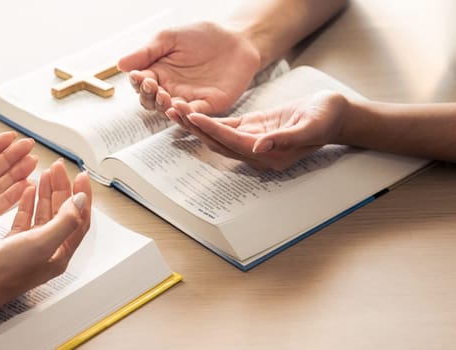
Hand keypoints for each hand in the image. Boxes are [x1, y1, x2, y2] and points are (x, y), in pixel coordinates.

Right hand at [0, 160, 92, 309]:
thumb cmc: (3, 273)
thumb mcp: (41, 244)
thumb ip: (65, 222)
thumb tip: (80, 202)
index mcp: (59, 254)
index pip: (79, 220)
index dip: (82, 197)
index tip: (80, 176)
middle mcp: (46, 251)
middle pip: (61, 214)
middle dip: (62, 189)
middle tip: (59, 168)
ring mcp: (28, 247)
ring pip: (43, 214)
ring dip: (46, 193)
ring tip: (47, 173)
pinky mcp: (11, 244)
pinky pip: (24, 219)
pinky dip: (28, 203)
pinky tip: (27, 191)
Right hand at [117, 21, 260, 117]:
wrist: (236, 39)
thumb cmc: (201, 36)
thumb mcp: (170, 38)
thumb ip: (147, 52)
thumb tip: (120, 65)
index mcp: (158, 73)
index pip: (141, 85)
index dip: (137, 83)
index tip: (138, 76)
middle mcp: (170, 89)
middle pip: (151, 102)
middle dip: (148, 97)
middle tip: (152, 86)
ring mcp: (188, 99)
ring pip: (169, 111)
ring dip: (164, 107)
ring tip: (164, 97)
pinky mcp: (208, 105)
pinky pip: (193, 114)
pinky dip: (186, 113)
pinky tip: (180, 106)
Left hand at [176, 90, 348, 169]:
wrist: (336, 114)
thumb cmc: (327, 118)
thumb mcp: (310, 126)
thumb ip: (285, 138)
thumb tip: (259, 147)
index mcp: (269, 155)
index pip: (233, 142)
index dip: (212, 130)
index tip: (193, 117)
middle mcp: (256, 152)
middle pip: (218, 142)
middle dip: (194, 128)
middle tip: (172, 110)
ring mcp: (252, 141)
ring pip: (217, 135)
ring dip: (196, 124)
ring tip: (174, 109)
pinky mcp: (251, 129)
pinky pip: (224, 127)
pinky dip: (207, 119)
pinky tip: (190, 110)